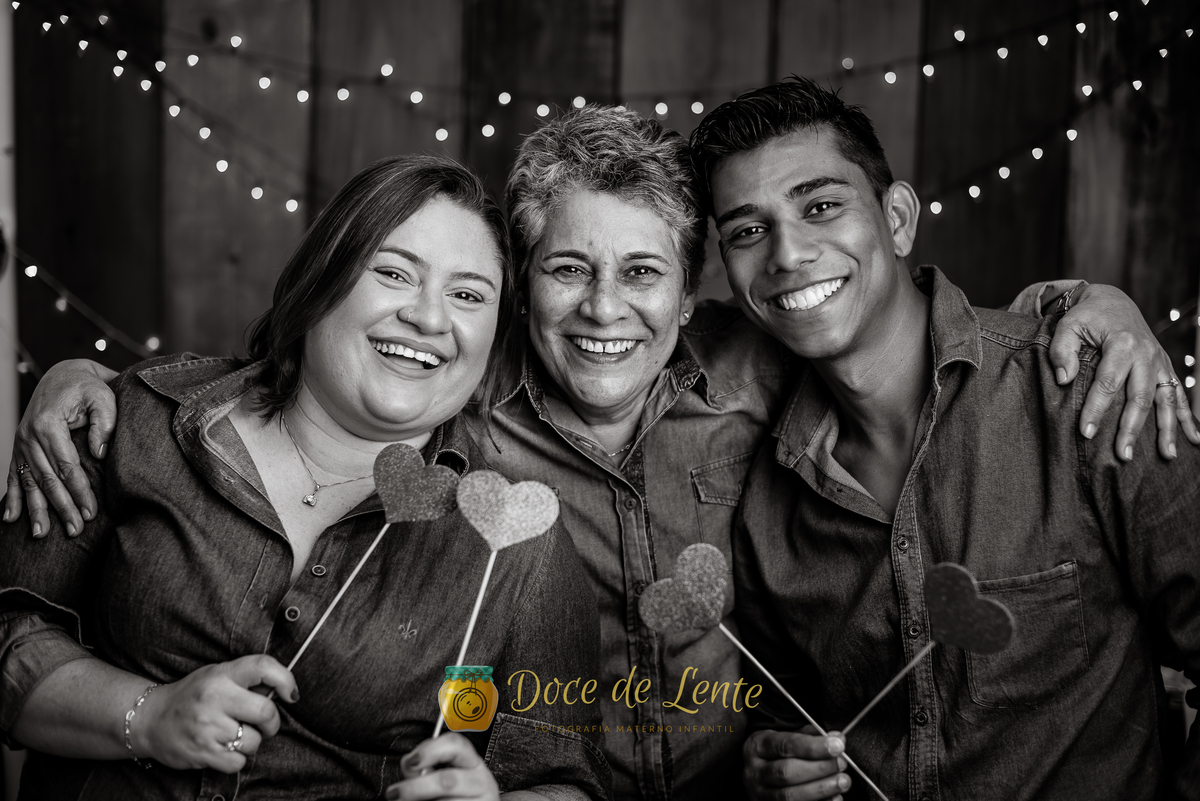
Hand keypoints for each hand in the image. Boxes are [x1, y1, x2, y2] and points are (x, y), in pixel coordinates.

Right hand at [4, 359, 117, 535]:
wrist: (63, 374)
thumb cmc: (87, 386)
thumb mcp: (103, 396)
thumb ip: (104, 423)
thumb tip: (99, 454)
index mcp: (48, 424)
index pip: (66, 466)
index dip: (79, 491)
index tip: (91, 512)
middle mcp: (29, 435)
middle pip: (47, 479)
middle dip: (61, 507)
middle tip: (75, 530)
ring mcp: (21, 443)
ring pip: (30, 482)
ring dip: (35, 510)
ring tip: (41, 534)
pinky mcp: (20, 447)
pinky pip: (13, 476)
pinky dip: (12, 498)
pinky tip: (10, 519)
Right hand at [132, 654, 298, 772]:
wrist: (150, 720)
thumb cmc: (193, 696)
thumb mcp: (216, 676)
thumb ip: (246, 680)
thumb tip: (283, 692)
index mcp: (221, 674)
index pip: (263, 667)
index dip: (286, 679)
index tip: (291, 694)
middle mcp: (215, 698)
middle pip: (265, 711)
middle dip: (271, 722)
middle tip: (264, 724)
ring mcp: (207, 727)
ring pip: (253, 741)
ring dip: (251, 743)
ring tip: (234, 736)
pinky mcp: (202, 752)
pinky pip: (238, 763)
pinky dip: (237, 760)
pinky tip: (223, 749)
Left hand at [386, 733, 498, 800]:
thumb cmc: (454, 793)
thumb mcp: (443, 773)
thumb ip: (426, 766)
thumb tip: (409, 765)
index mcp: (472, 762)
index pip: (456, 744)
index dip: (430, 750)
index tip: (410, 761)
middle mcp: (480, 781)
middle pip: (447, 781)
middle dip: (415, 788)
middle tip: (394, 793)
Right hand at [744, 728, 849, 800]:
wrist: (759, 776)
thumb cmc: (776, 754)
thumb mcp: (786, 738)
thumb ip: (811, 737)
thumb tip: (838, 739)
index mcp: (756, 746)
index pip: (785, 745)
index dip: (813, 746)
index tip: (837, 745)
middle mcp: (754, 772)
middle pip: (787, 772)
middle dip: (819, 768)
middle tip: (841, 764)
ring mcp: (760, 794)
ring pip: (790, 795)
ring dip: (822, 789)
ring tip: (843, 781)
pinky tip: (835, 797)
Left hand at [1049, 284, 1199, 460]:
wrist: (1113, 302)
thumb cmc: (1088, 316)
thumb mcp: (1068, 325)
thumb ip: (1062, 350)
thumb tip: (1064, 379)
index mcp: (1122, 343)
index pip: (1108, 382)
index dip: (1096, 409)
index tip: (1085, 433)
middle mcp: (1146, 355)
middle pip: (1140, 397)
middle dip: (1132, 428)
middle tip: (1123, 454)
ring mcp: (1159, 362)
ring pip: (1166, 399)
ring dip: (1167, 429)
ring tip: (1166, 456)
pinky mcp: (1164, 368)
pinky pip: (1179, 395)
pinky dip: (1187, 417)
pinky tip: (1194, 439)